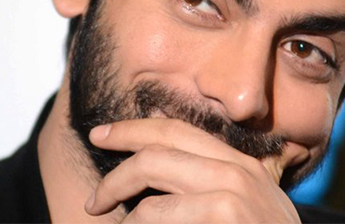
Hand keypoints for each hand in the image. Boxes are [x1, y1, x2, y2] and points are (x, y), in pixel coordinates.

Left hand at [84, 118, 302, 222]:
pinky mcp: (224, 218)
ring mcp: (231, 197)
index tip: (101, 135)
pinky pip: (156, 218)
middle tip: (94, 200)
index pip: (176, 131)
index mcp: (239, 162)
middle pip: (156, 153)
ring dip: (121, 210)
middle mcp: (236, 172)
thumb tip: (159, 139)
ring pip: (151, 194)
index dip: (132, 129)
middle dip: (115, 175)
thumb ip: (215, 175)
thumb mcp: (250, 201)